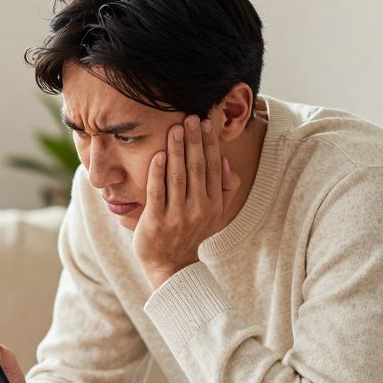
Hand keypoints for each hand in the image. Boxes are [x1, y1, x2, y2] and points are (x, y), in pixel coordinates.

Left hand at [135, 114, 240, 288]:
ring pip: (178, 177)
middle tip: (189, 117)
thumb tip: (225, 162)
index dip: (209, 144)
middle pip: (197, 168)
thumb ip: (225, 189)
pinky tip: (157, 155)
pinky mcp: (157, 222)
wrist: (170, 264)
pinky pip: (157, 193)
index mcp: (214, 204)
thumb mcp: (216, 213)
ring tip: (174, 129)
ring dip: (176, 151)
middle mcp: (199, 209)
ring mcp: (178, 217)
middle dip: (194, 141)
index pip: (213, 168)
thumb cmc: (190, 231)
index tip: (205, 123)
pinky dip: (157, 173)